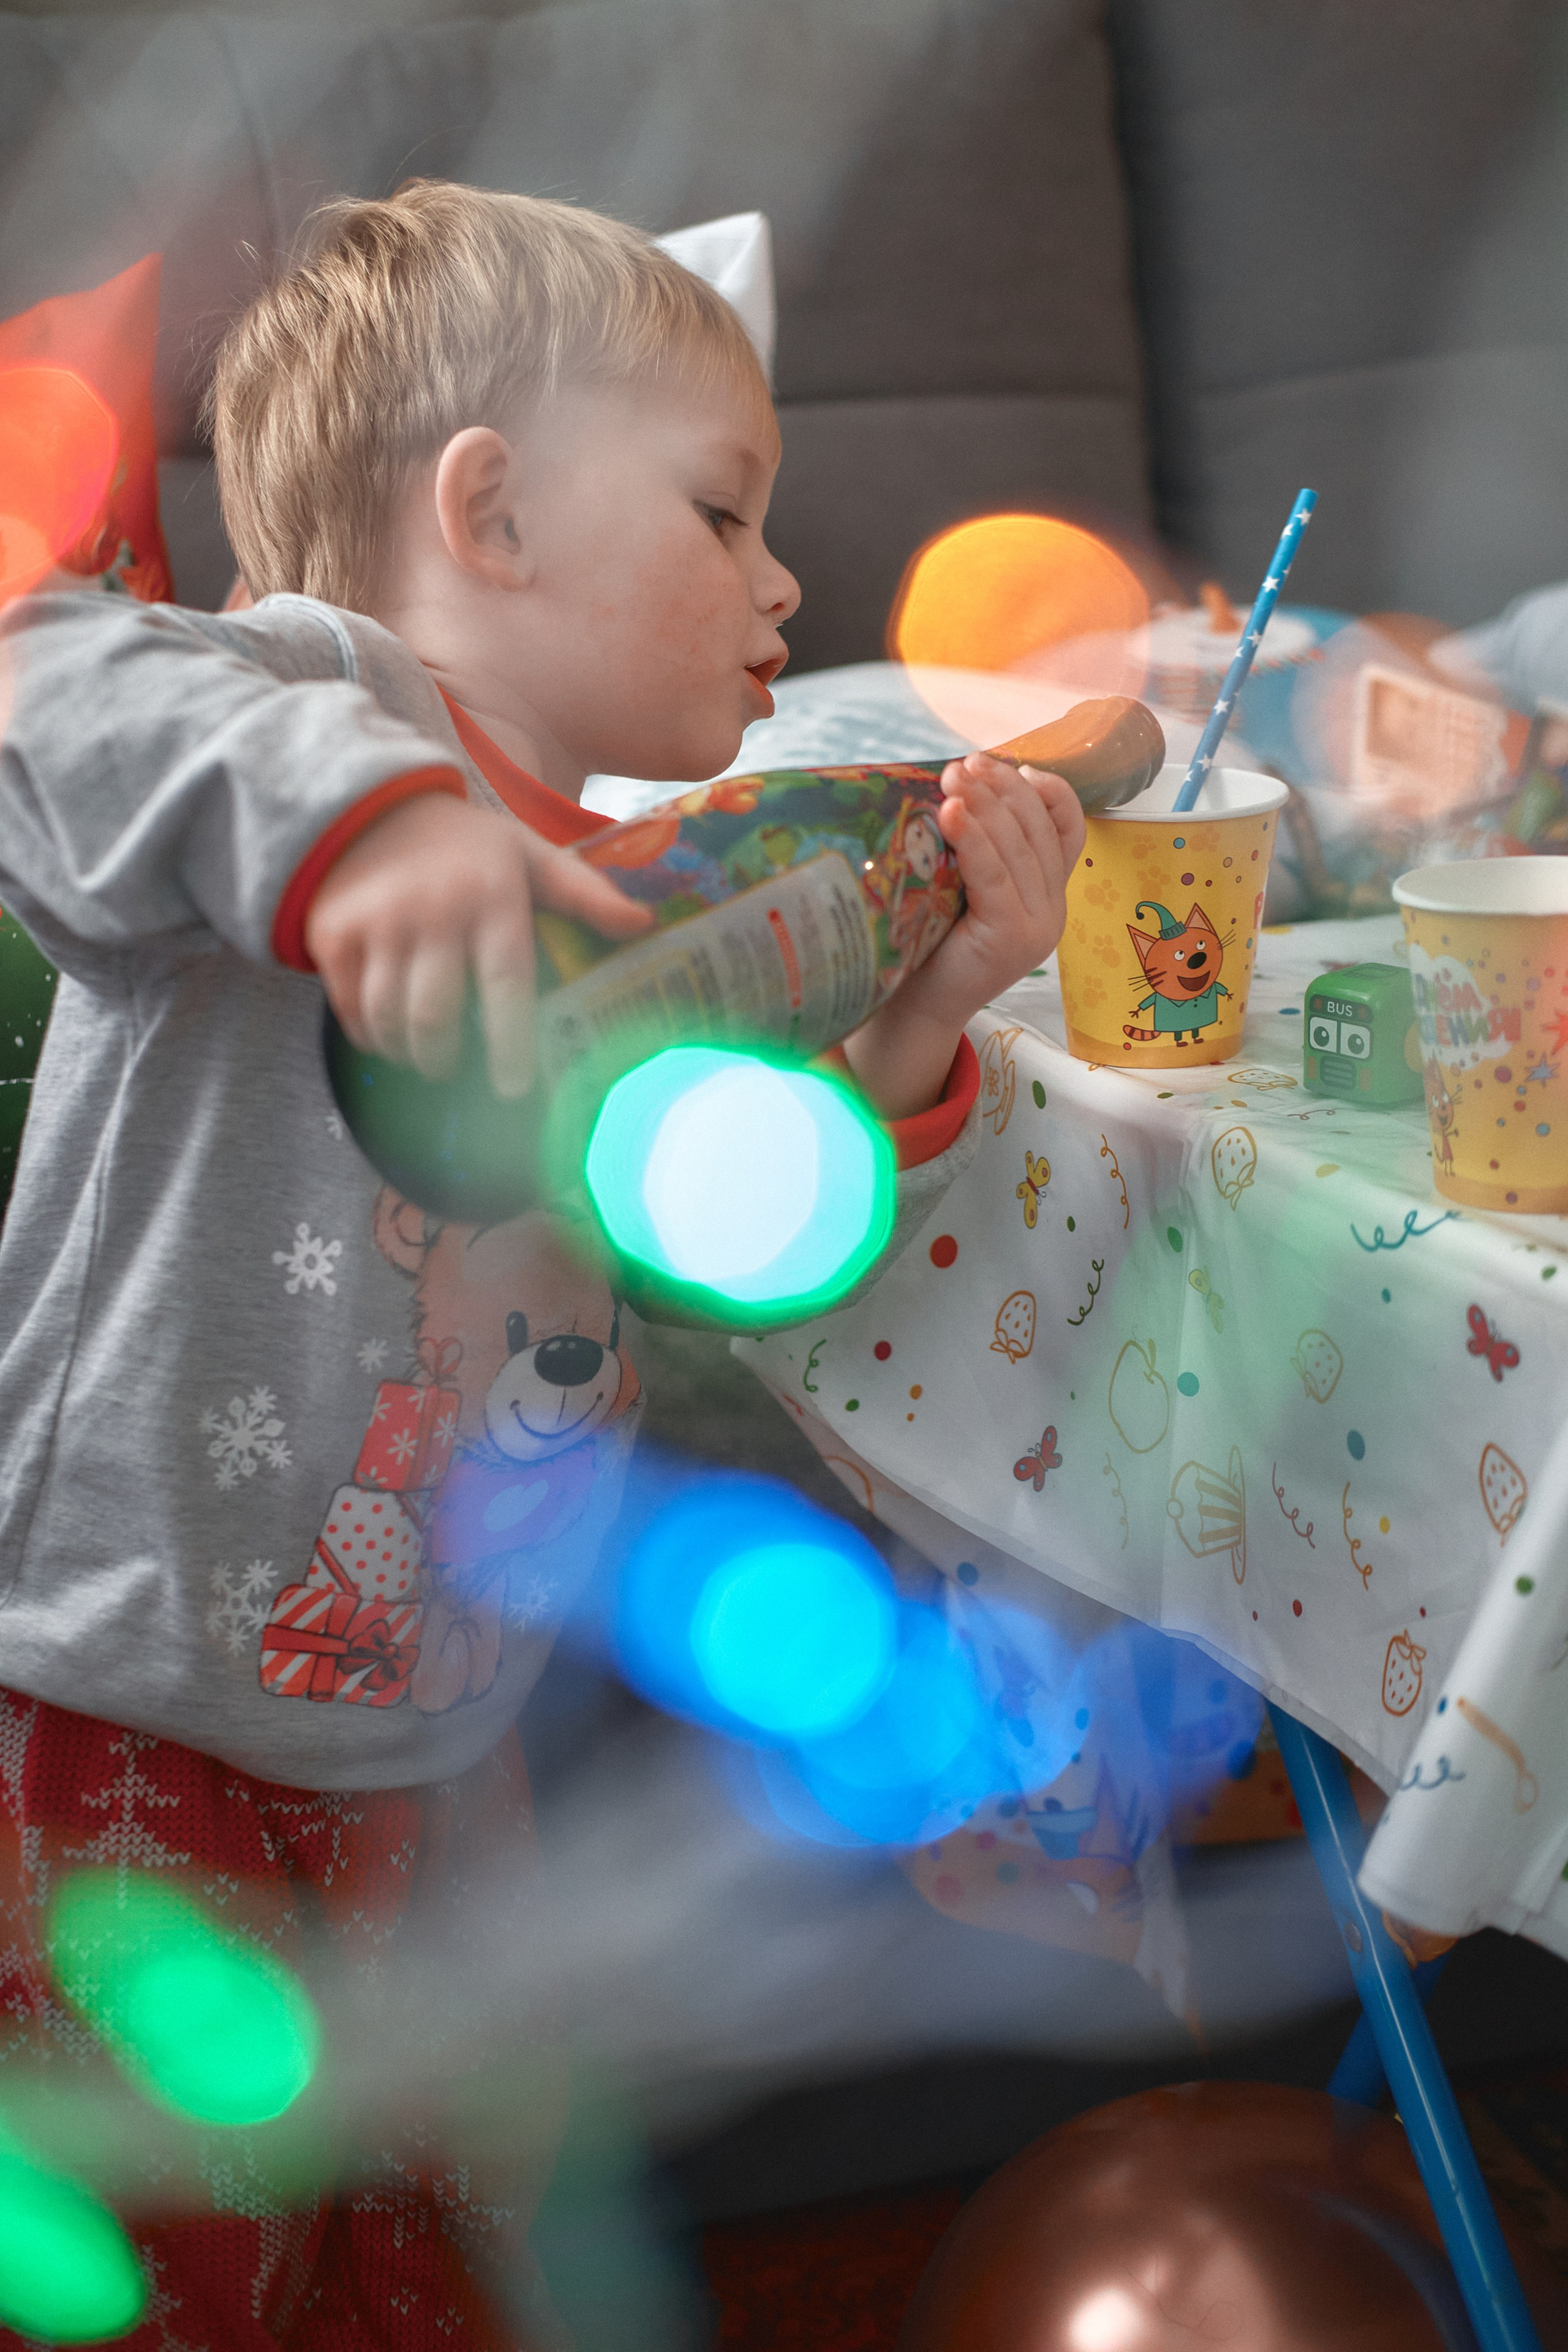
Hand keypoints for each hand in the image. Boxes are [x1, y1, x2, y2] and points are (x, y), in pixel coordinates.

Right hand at [304, 792, 651, 1096]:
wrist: (369, 805)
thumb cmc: (464, 846)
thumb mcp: (527, 854)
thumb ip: (583, 892)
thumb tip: (643, 924)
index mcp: (491, 896)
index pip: (505, 983)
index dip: (510, 1044)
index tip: (513, 1089)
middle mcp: (432, 911)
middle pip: (436, 1016)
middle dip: (444, 1060)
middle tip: (454, 1072)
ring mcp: (376, 922)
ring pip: (389, 1019)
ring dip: (405, 1053)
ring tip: (422, 1058)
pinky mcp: (332, 933)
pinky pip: (349, 1007)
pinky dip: (367, 1034)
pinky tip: (385, 1035)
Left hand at [842, 754, 1083, 1120]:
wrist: (915, 1009)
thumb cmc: (932, 941)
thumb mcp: (964, 886)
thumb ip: (978, 847)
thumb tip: (958, 781)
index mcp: (1050, 892)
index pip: (1068, 827)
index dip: (1046, 789)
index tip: (1008, 764)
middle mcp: (1054, 909)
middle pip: (1040, 829)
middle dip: (1004, 787)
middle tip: (965, 763)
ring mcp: (1038, 926)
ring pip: (1020, 847)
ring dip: (986, 803)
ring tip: (954, 775)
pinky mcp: (1012, 938)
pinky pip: (995, 875)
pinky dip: (973, 838)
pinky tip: (951, 811)